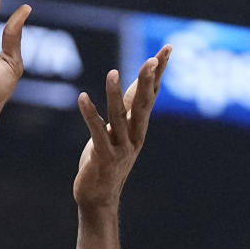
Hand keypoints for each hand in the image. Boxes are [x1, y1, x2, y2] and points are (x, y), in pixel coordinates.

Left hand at [73, 45, 171, 210]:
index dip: (159, 73)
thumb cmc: (106, 162)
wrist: (98, 199)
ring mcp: (120, 148)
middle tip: (152, 59)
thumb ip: (127, 111)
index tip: (167, 49)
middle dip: (147, 82)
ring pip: (120, 117)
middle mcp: (134, 136)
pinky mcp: (103, 158)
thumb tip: (135, 87)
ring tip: (112, 72)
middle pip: (143, 105)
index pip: (151, 95)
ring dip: (115, 94)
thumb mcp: (119, 133)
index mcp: (139, 128)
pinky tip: (82, 97)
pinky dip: (90, 114)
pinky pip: (97, 132)